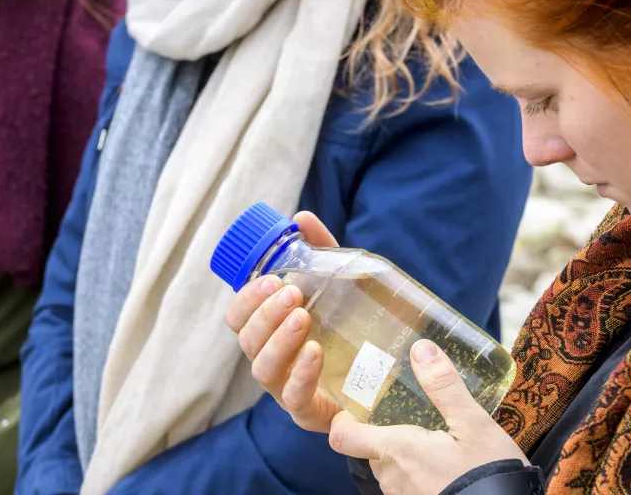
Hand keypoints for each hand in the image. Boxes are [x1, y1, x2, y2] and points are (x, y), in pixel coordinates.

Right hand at [225, 211, 341, 432]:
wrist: (392, 375)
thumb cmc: (354, 327)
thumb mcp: (343, 285)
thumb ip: (321, 252)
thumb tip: (300, 218)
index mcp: (271, 331)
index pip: (239, 317)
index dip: (246, 299)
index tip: (271, 280)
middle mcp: (272, 360)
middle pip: (248, 341)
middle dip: (265, 314)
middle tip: (292, 293)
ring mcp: (287, 388)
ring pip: (263, 369)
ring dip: (279, 341)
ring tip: (302, 317)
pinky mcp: (310, 412)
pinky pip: (294, 398)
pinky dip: (301, 374)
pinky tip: (315, 352)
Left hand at [329, 339, 527, 494]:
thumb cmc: (488, 474)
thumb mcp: (473, 424)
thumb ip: (444, 386)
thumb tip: (421, 349)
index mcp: (397, 450)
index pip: (342, 436)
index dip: (344, 419)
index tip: (359, 403)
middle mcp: (392, 477)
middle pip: (370, 447)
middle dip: (385, 429)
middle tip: (408, 409)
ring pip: (390, 466)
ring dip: (404, 450)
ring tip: (433, 433)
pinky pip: (406, 482)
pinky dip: (418, 468)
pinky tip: (444, 460)